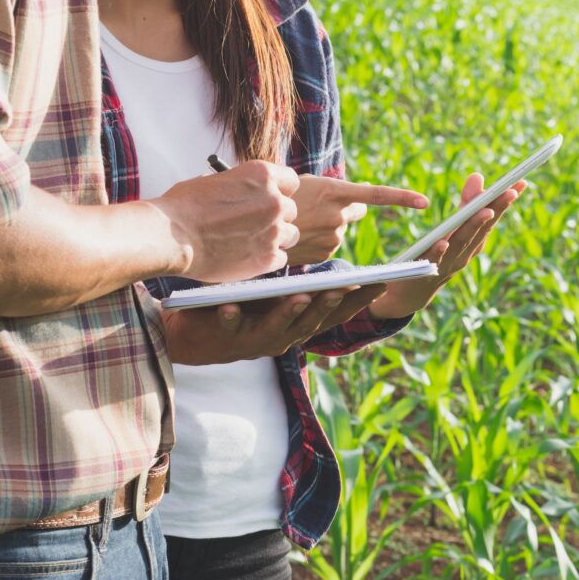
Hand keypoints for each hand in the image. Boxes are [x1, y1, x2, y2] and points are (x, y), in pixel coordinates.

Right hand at [152, 161, 299, 282]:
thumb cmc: (183, 208)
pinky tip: (247, 259)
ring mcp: (273, 230)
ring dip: (275, 240)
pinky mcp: (268, 257)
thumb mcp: (213, 182)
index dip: (280, 192)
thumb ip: (238, 187)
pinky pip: (281, 259)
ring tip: (250, 244)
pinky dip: (267, 261)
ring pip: (290, 236)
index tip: (271, 200)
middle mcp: (274, 200)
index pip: (291, 181)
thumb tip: (243, 192)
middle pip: (291, 211)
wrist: (171, 237)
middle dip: (275, 218)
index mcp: (261, 175)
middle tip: (256, 227)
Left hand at [162, 286, 383, 364]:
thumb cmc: (242, 306)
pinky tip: (231, 307)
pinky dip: (232, 318)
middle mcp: (285, 337)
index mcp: (299, 324)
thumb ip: (301, 277)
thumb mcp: (275, 292)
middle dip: (329, 305)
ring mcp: (257, 341)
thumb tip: (331, 238)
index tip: (381, 283)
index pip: (336, 312)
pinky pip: (231, 328)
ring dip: (290, 313)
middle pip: (313, 322)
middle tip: (343, 286)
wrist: (196, 335)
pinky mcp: (228, 340)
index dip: (359, 300)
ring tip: (299, 296)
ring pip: (278, 329)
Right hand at [287, 175, 427, 264]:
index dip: (402, 198)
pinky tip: (301, 237)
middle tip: (321, 206)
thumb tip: (363, 195)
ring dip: (328, 226)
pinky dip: (318, 242)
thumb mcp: (303, 184)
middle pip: (356, 212)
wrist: (252, 225)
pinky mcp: (324, 254)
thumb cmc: (277, 199)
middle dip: (345, 209)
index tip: (424, 201)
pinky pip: (329, 246)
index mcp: (334, 191)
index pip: (376, 195)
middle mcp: (337, 214)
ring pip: (340, 230)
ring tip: (302, 222)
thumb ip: (336, 190)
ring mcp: (331, 237)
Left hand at [369, 173, 526, 319]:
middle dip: (496, 209)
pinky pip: (434, 260)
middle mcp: (465, 253)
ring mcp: (448, 263)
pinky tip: (443, 241)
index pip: (491, 217)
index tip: (520, 182)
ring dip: (474, 227)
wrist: (414, 289)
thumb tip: (477, 175)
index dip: (505, 200)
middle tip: (509, 191)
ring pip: (462, 242)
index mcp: (473, 241)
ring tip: (485, 211)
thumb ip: (465, 204)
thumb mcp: (453, 228)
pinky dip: (440, 251)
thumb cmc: (438, 253)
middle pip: (481, 228)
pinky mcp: (426, 271)